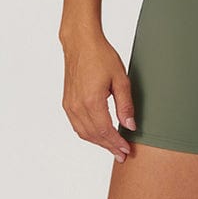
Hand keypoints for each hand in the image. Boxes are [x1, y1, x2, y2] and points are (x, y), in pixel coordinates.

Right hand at [60, 31, 136, 161]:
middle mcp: (78, 106)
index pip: (106, 131)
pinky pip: (77, 125)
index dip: (117, 143)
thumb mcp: (121, 79)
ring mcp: (70, 105)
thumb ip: (125, 105)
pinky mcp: (67, 102)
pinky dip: (89, 134)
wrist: (80, 43)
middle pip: (95, 136)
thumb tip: (130, 126)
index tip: (127, 150)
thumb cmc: (101, 56)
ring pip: (84, 133)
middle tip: (122, 155)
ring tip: (112, 148)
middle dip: (109, 147)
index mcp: (92, 101)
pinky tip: (99, 136)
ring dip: (99, 143)